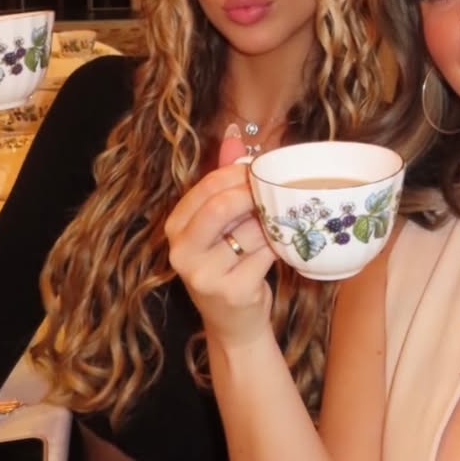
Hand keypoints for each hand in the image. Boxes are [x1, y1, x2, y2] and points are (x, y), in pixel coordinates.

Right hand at [165, 132, 273, 351]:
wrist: (234, 325)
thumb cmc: (228, 265)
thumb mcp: (218, 224)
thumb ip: (222, 181)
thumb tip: (234, 135)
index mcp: (175, 227)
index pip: (207, 187)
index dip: (239, 174)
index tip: (262, 172)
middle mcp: (182, 251)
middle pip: (222, 205)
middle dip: (254, 194)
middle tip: (276, 191)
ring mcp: (204, 274)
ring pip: (250, 230)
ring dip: (273, 222)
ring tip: (282, 220)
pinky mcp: (232, 291)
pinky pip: (266, 253)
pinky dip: (281, 244)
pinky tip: (284, 245)